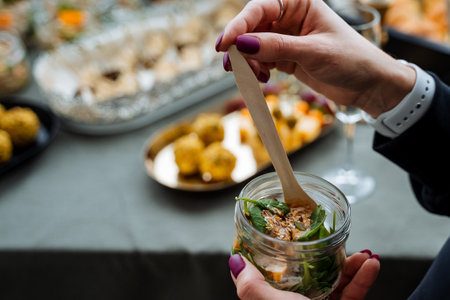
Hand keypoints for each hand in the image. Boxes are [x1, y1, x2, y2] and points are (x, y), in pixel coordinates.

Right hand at [215, 0, 414, 117]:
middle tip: (233, 67)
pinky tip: (262, 78)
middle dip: (240, 47)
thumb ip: (278, 47)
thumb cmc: (351, 60)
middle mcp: (289, 17)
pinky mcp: (284, 57)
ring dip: (246, 61)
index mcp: (299, 3)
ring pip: (252, 46)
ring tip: (255, 76)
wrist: (368, 86)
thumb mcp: (314, 52)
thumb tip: (243, 44)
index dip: (239, 25)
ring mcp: (285, 38)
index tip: (225, 44)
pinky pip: (260, 60)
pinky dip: (256, 70)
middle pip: (251, 27)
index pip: (259, 9)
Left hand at [228, 250, 379, 299]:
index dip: (273, 255)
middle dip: (322, 256)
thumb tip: (234, 261)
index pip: (271, 278)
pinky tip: (370, 264)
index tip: (280, 234)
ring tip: (359, 252)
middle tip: (329, 240)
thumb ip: (251, 286)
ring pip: (334, 283)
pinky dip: (363, 280)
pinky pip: (352, 296)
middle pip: (308, 275)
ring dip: (350, 266)